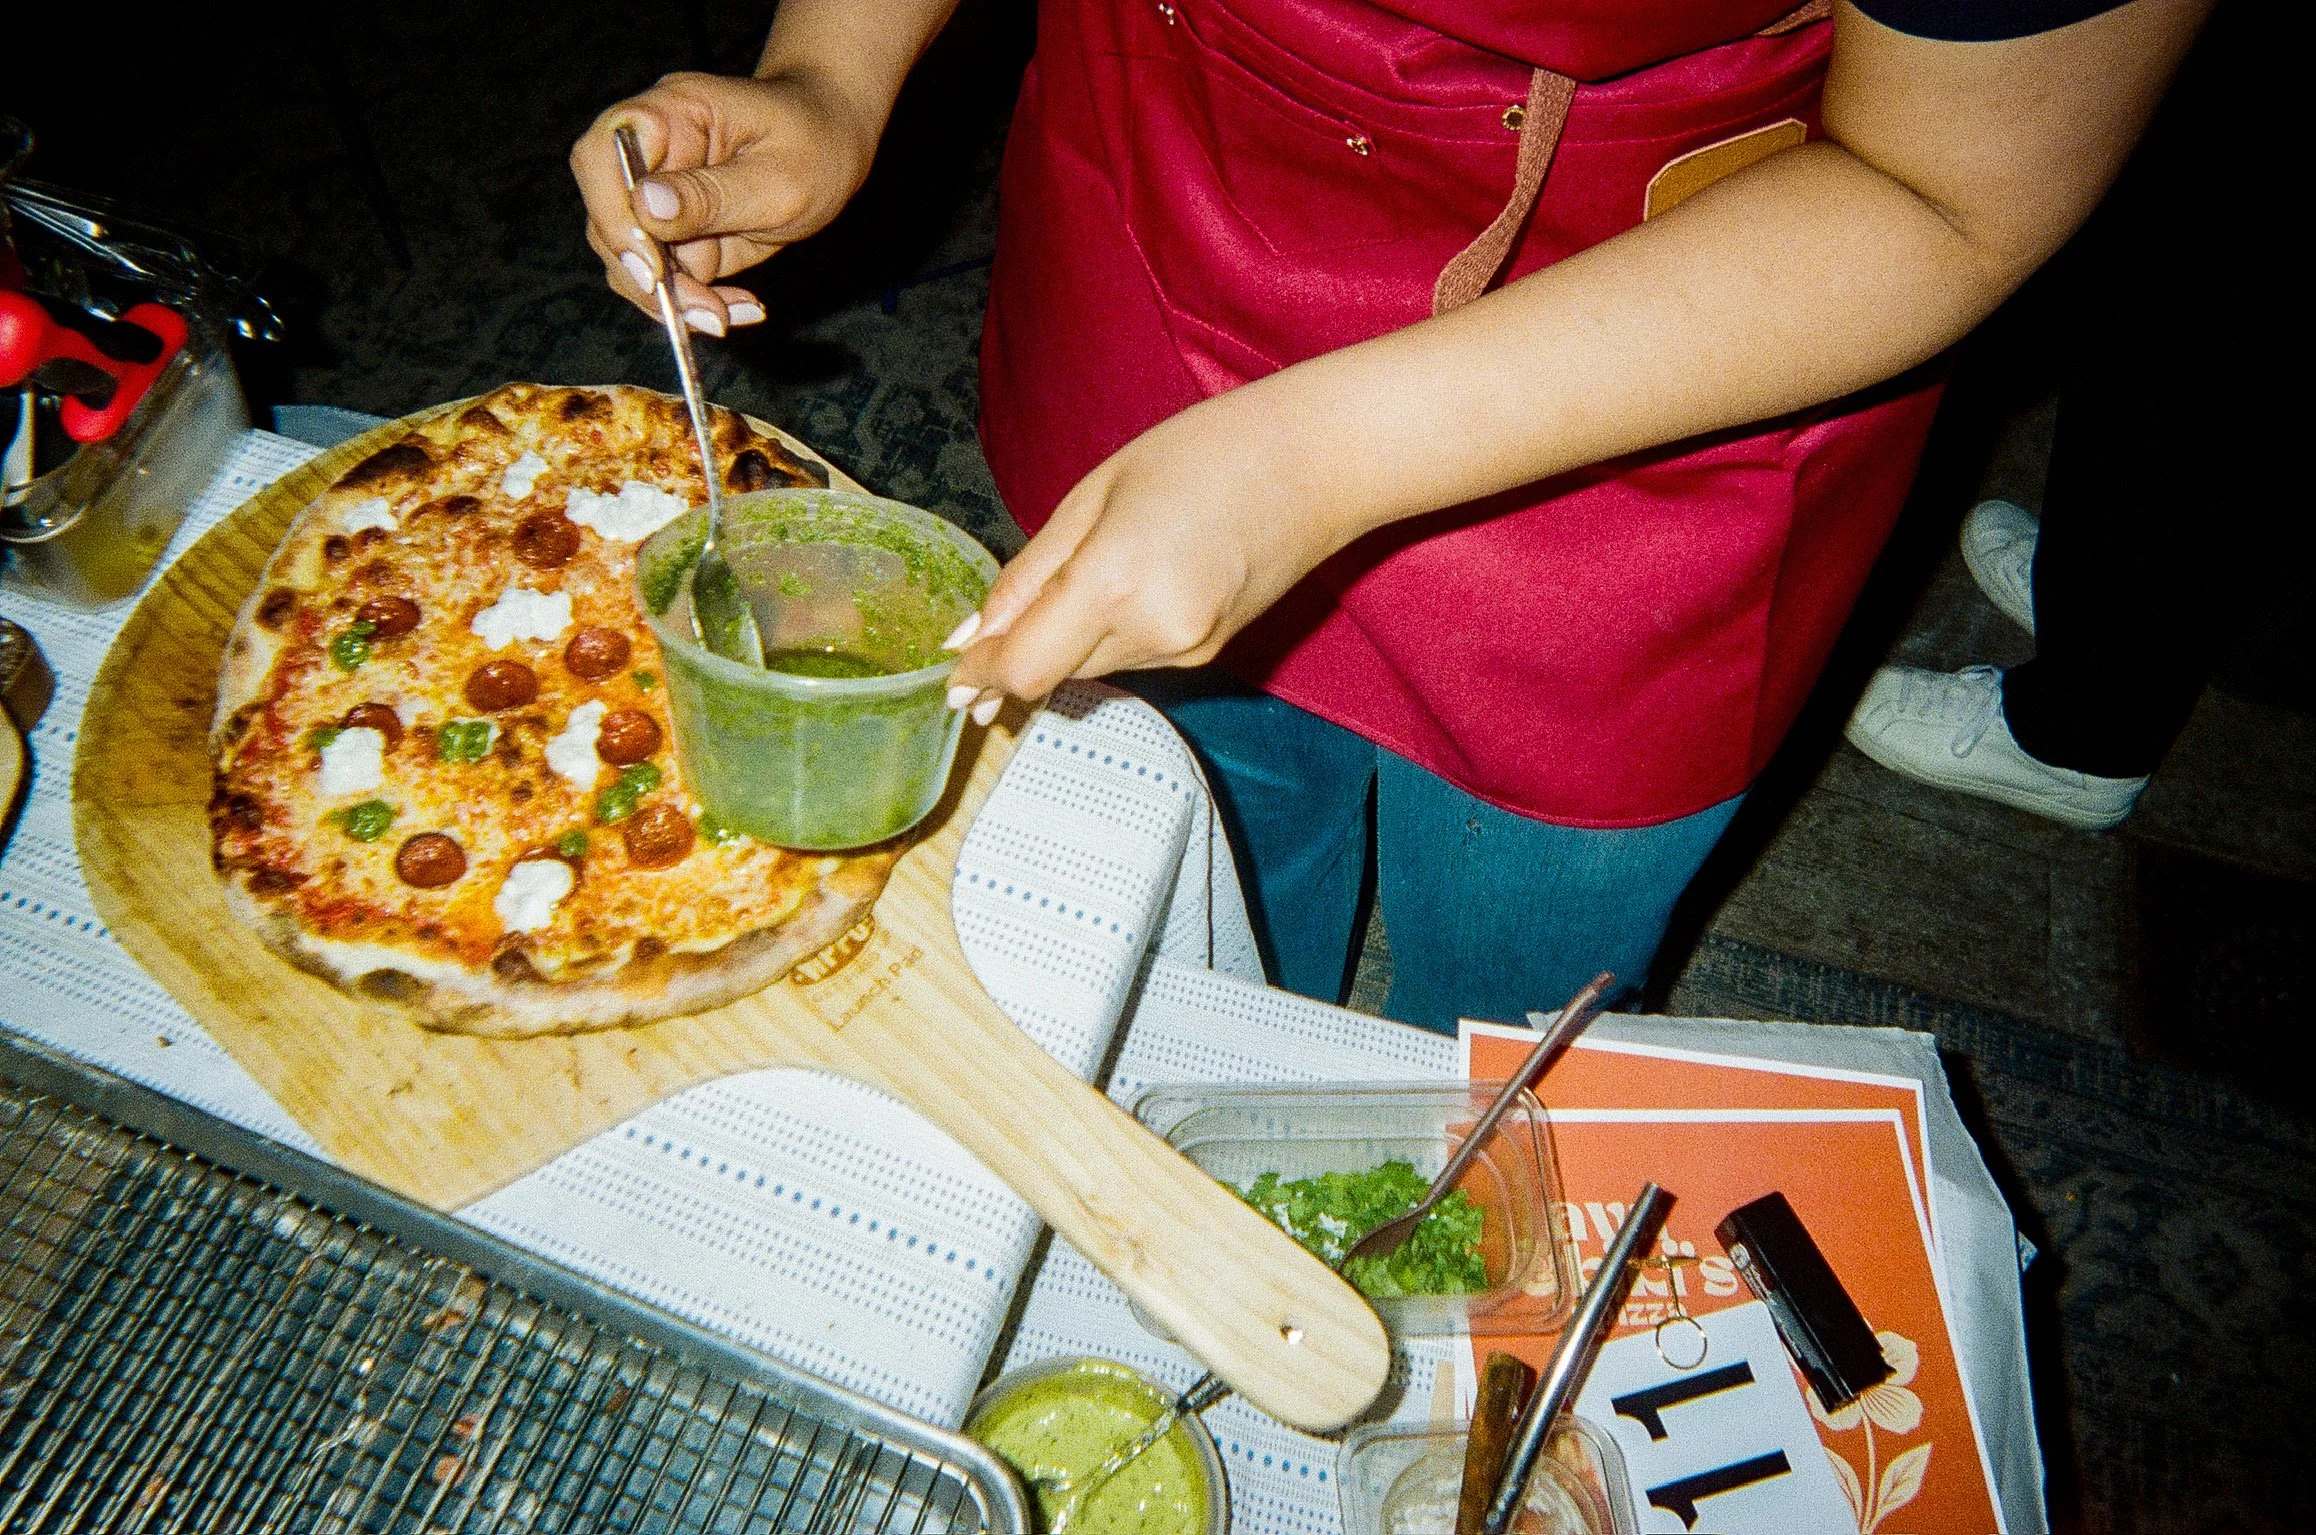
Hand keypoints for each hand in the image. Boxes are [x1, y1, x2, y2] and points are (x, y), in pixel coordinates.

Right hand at [570, 69, 880, 332]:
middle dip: (650, 279)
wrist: (834, 141)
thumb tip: (644, 206)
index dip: (613, 217)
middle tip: (708, 314)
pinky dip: (696, 304)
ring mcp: (657, 197)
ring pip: (630, 261)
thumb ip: (711, 195)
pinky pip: (666, 279)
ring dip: (674, 301)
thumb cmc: (813, 142)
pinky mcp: (674, 234)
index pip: (600, 158)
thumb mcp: (777, 176)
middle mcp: (648, 154)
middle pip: (609, 221)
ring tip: (729, 315)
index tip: (654, 269)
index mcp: (666, 114)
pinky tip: (740, 308)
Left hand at [946, 392, 1353, 718]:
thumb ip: (1029, 575)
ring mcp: (1186, 650)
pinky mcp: (1207, 655)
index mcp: (1115, 581)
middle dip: (1021, 653)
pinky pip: (1133, 658)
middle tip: (1007, 614)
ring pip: (1091, 667)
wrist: (1318, 463)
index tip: (954, 676)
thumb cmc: (1206, 453)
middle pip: (1054, 674)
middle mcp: (1152, 631)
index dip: (982, 676)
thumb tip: (971, 636)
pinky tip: (1134, 581)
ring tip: (1098, 566)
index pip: (1025, 668)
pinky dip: (1111, 634)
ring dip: (1069, 639)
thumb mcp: (1094, 495)